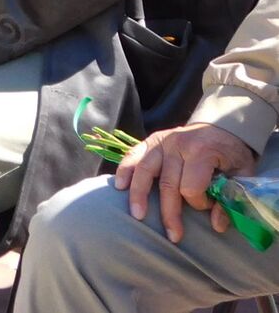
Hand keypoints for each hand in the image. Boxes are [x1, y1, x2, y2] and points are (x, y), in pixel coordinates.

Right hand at [115, 122, 258, 243]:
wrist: (222, 127)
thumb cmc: (231, 154)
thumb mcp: (242, 174)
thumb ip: (231, 198)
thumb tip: (217, 225)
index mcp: (202, 151)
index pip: (191, 186)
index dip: (199, 203)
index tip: (208, 206)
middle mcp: (178, 144)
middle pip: (168, 184)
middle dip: (169, 212)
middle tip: (173, 236)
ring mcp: (162, 141)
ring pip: (144, 170)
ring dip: (138, 194)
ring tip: (137, 215)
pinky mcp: (151, 140)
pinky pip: (133, 155)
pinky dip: (125, 170)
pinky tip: (119, 186)